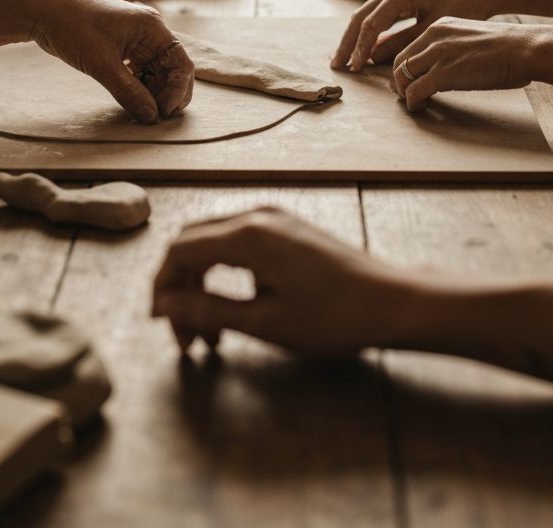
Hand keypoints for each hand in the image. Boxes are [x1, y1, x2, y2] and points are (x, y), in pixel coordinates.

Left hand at [25, 0, 193, 123]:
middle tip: (154, 117)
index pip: (180, 64)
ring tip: (140, 111)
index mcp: (153, 28)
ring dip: (153, 93)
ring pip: (156, 73)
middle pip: (172, 70)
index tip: (161, 114)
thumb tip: (151, 117)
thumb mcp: (102, 64)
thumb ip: (129, 92)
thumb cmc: (73, 27)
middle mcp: (150, 32)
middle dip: (167, 94)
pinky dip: (139, 87)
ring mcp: (137, 40)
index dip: (176, 91)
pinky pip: (141, 71)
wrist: (43, 10)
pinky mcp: (123, 48)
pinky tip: (131, 100)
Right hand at [152, 207, 408, 356]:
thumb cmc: (333, 316)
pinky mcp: (289, 229)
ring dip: (203, 284)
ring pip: (216, 243)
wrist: (392, 301)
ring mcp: (275, 219)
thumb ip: (209, 310)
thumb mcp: (265, 322)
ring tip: (211, 335)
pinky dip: (227, 274)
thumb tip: (164, 305)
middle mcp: (257, 216)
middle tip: (185, 336)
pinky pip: (241, 243)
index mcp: (247, 235)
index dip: (162, 286)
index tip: (160, 324)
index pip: (180, 250)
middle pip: (194, 242)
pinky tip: (238, 309)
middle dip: (181, 288)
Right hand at [332, 0, 492, 70]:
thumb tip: (373, 58)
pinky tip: (366, 49)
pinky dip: (369, 32)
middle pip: (361, 16)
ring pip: (366, 14)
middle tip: (337, 65)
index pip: (371, 23)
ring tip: (345, 58)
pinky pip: (379, 15)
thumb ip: (402, 43)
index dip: (360, 47)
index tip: (354, 68)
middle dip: (347, 42)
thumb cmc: (463, 6)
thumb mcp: (432, 28)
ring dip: (355, 37)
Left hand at [392, 17, 552, 109]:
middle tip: (406, 95)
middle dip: (399, 82)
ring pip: (402, 76)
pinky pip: (415, 91)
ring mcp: (437, 54)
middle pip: (399, 62)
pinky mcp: (443, 73)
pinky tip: (421, 108)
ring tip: (415, 103)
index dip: (404, 68)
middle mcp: (434, 37)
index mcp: (440, 26)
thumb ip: (453, 48)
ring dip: (405, 94)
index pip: (409, 47)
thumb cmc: (509, 48)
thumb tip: (443, 68)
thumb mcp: (472, 38)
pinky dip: (413, 103)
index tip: (407, 81)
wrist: (526, 49)